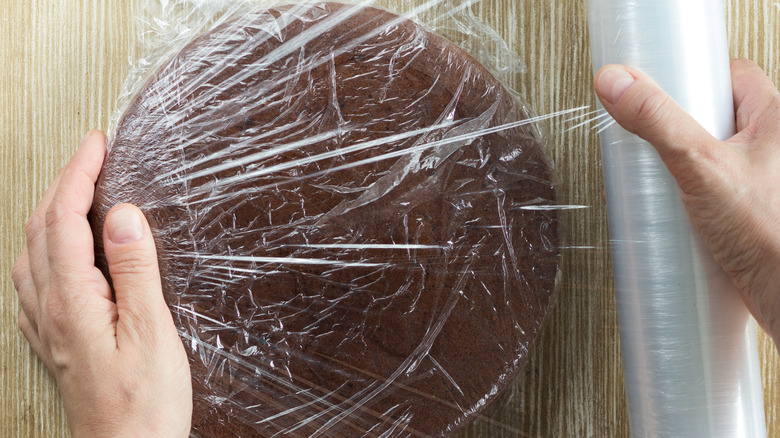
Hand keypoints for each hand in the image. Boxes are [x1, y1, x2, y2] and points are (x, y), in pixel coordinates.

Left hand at [11, 131, 191, 436]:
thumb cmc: (144, 403)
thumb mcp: (151, 332)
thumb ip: (136, 271)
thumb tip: (123, 216)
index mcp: (73, 301)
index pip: (66, 221)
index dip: (79, 176)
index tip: (96, 144)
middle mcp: (50, 310)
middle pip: (41, 231)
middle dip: (62, 184)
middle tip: (89, 155)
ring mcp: (47, 327)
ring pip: (32, 253)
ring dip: (49, 212)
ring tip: (73, 190)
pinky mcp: (55, 341)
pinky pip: (33, 281)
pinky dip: (42, 249)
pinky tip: (53, 254)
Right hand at [594, 59, 779, 343]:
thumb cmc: (770, 233)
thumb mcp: (700, 164)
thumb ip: (656, 120)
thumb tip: (617, 83)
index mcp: (777, 120)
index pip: (733, 75)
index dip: (695, 78)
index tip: (663, 87)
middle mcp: (775, 148)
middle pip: (717, 117)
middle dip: (680, 130)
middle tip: (655, 140)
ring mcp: (764, 182)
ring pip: (714, 157)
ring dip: (684, 168)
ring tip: (659, 178)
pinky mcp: (751, 212)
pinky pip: (715, 191)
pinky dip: (691, 197)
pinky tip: (675, 210)